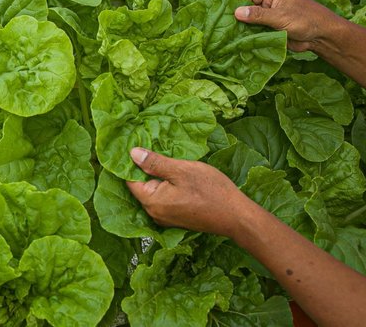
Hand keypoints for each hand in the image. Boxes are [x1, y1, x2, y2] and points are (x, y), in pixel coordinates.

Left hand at [126, 148, 255, 238]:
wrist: (236, 216)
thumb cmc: (211, 191)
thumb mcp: (182, 170)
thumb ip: (155, 163)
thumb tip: (132, 154)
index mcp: (152, 202)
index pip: (129, 180)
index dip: (130, 163)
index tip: (134, 146)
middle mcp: (154, 213)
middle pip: (140, 187)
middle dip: (143, 169)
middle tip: (148, 148)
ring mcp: (165, 218)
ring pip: (153, 192)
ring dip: (156, 177)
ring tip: (162, 159)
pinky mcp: (175, 218)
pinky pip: (163, 199)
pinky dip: (165, 186)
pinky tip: (173, 175)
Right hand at [234, 0, 344, 51]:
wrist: (322, 36)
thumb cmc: (305, 20)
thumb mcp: (280, 16)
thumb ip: (258, 15)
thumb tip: (237, 12)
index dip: (239, 3)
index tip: (227, 14)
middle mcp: (271, 4)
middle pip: (250, 9)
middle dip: (241, 18)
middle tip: (226, 28)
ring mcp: (272, 17)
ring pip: (253, 22)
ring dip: (246, 29)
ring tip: (231, 37)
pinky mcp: (273, 30)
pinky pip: (259, 32)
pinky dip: (252, 37)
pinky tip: (241, 43)